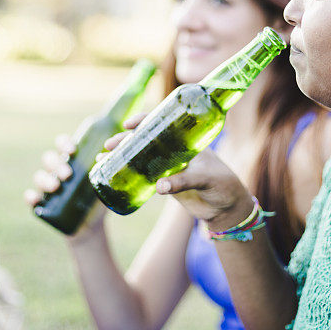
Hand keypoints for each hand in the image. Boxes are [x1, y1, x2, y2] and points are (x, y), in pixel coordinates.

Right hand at [24, 133, 106, 240]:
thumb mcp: (106, 184)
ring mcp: (48, 187)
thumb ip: (111, 172)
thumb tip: (120, 159)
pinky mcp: (42, 204)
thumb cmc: (98, 199)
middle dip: (56, 164)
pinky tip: (36, 199)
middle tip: (68, 174)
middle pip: (49, 159)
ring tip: (57, 187)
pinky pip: (30, 198)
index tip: (72, 150)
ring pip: (39, 176)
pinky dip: (31, 197)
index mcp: (71, 161)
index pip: (63, 144)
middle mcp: (57, 171)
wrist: (92, 226)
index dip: (64, 143)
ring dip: (45, 179)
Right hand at [102, 115, 254, 232]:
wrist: (228, 208)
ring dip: (122, 155)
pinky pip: (143, 175)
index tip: (128, 124)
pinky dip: (128, 173)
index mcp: (187, 139)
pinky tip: (111, 173)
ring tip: (102, 158)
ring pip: (141, 156)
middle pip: (145, 139)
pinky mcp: (165, 182)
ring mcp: (168, 166)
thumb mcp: (205, 178)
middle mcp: (175, 149)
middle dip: (125, 140)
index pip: (162, 122)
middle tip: (109, 145)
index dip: (144, 120)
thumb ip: (182, 181)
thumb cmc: (223, 185)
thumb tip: (158, 187)